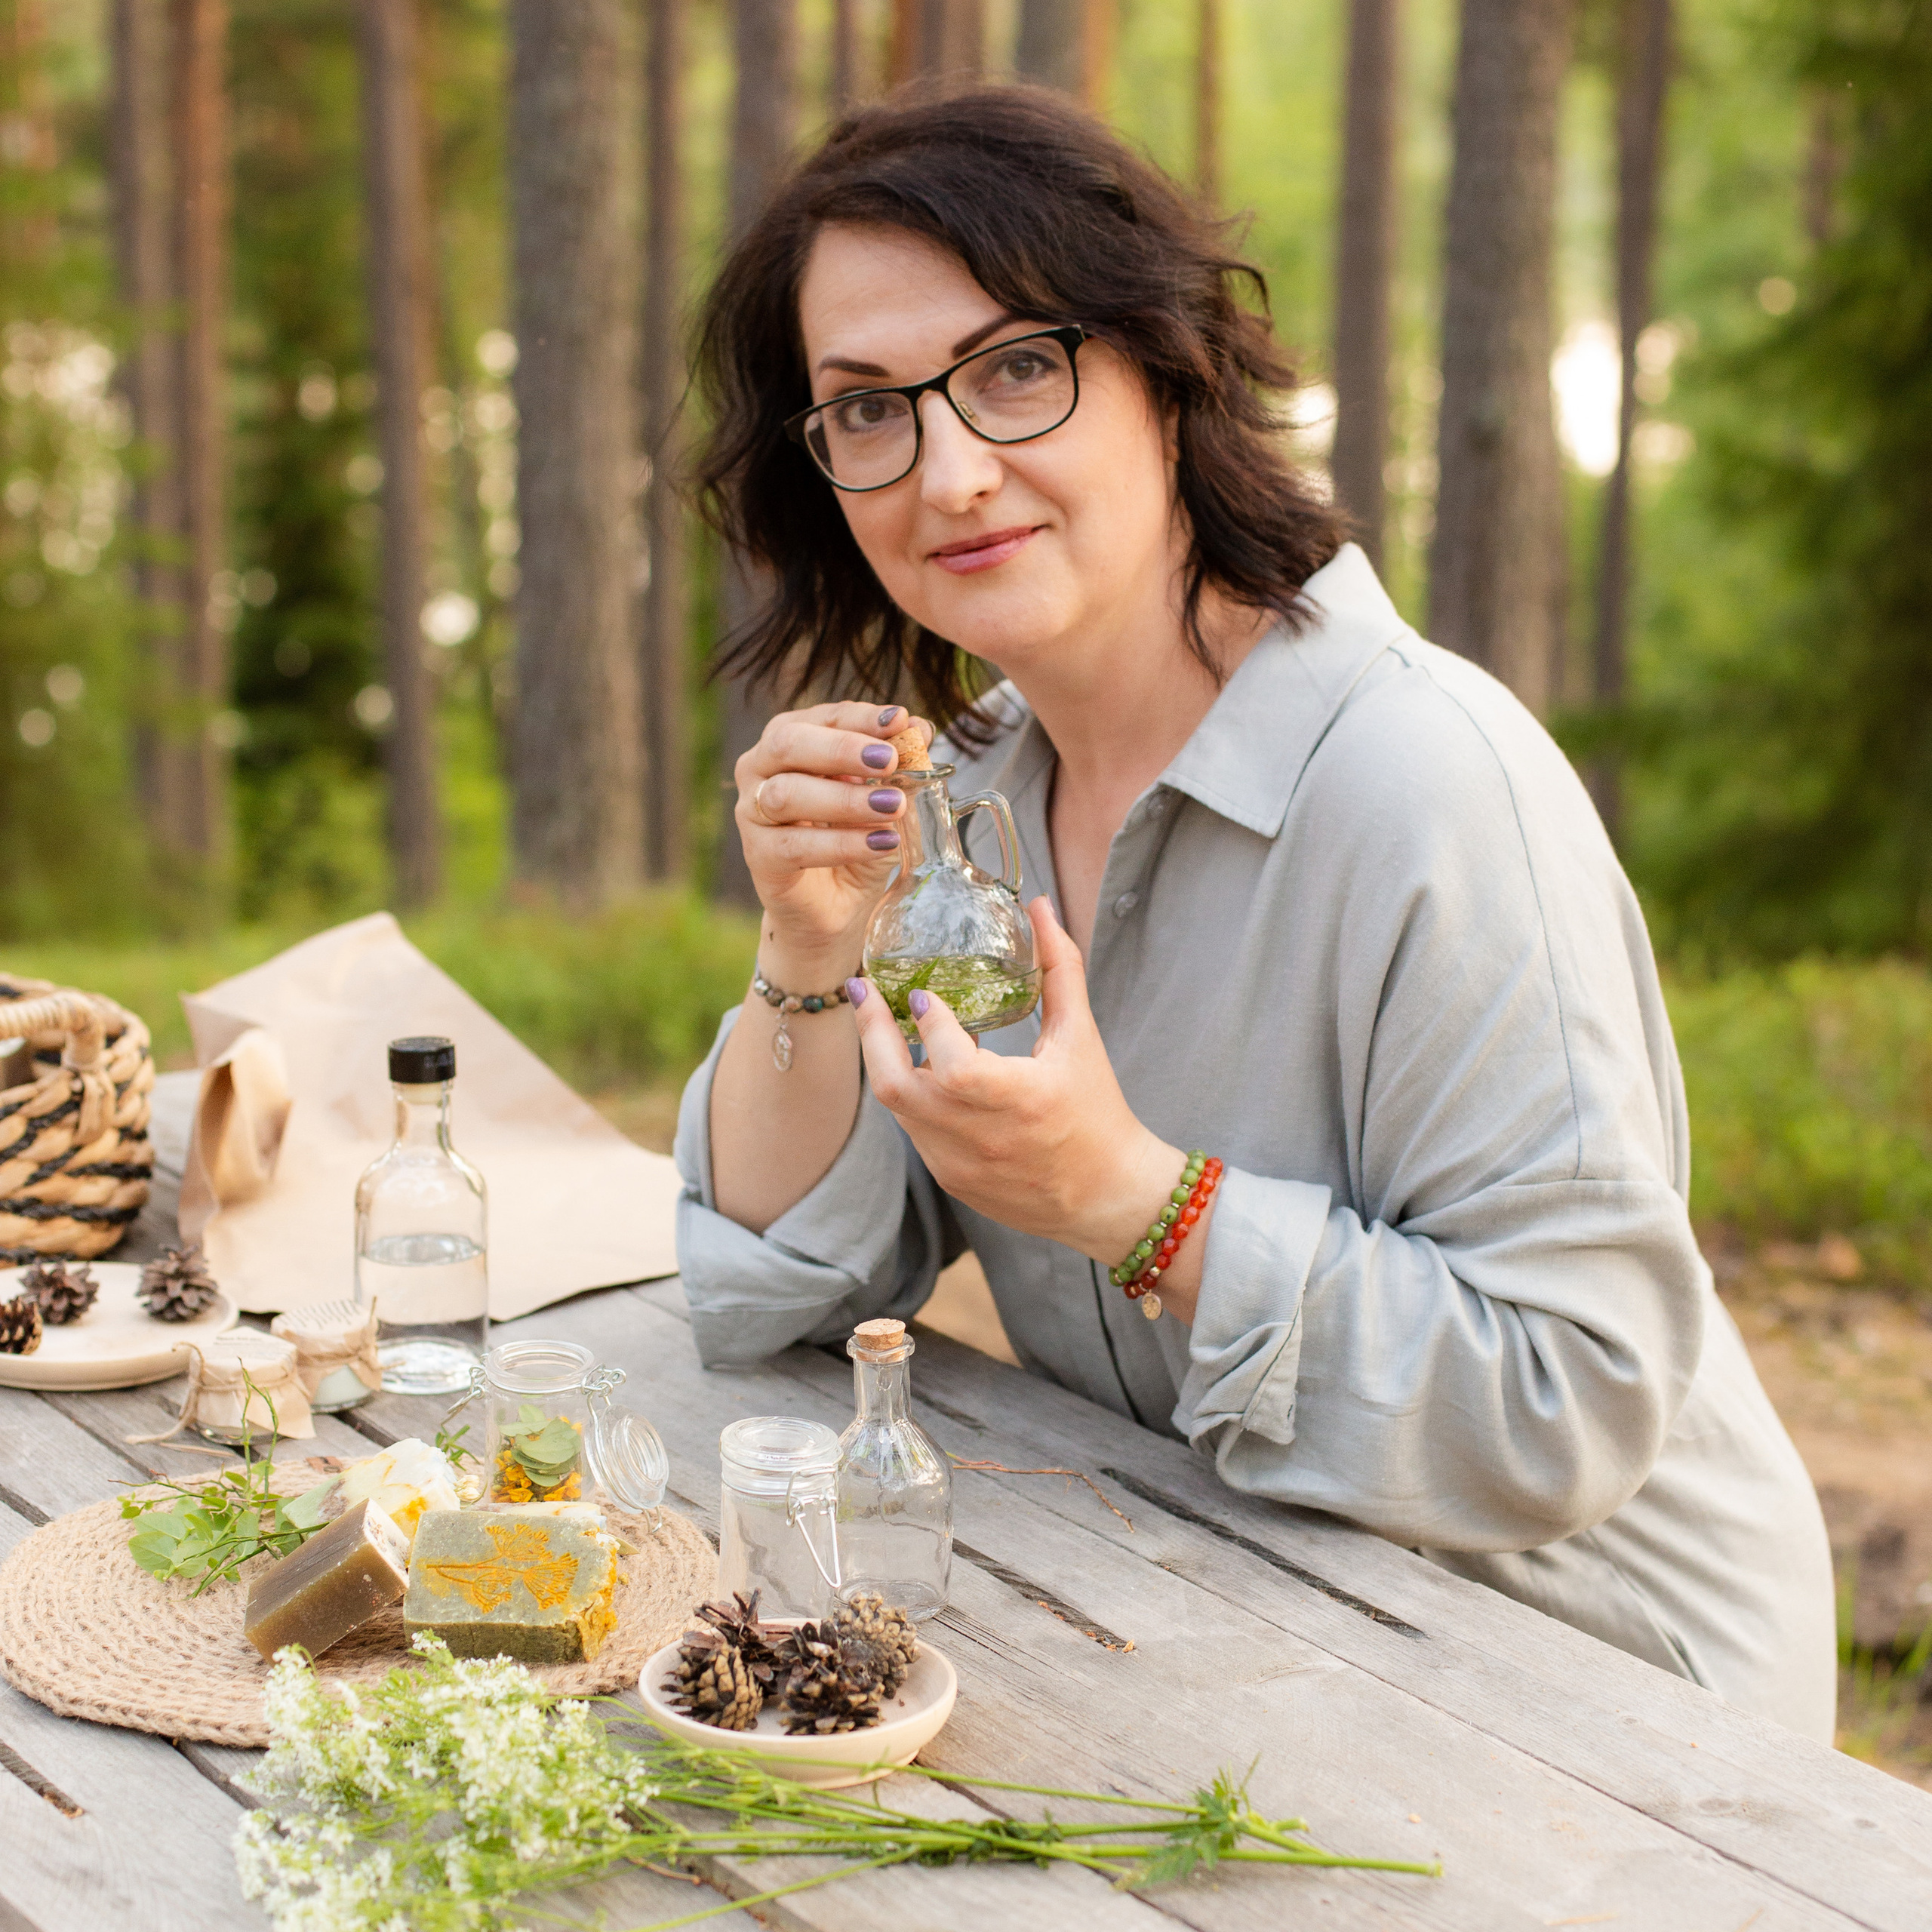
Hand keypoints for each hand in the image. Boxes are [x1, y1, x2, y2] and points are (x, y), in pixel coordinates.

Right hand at [733, 701, 932, 966]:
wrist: (837, 906)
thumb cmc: (857, 839)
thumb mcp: (887, 798)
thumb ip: (901, 765)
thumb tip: (921, 728)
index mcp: (792, 741)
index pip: (823, 717)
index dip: (860, 717)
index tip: (899, 721)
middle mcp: (761, 769)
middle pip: (788, 743)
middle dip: (842, 748)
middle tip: (889, 760)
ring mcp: (752, 812)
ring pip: (786, 794)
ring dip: (845, 798)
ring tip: (892, 806)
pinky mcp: (759, 856)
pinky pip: (794, 845)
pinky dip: (842, 843)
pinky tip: (881, 843)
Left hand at [847, 897, 1213, 1319]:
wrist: (1104, 1195)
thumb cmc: (1097, 1111)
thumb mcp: (1082, 1037)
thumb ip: (1059, 968)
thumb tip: (1041, 907)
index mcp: (1023, 1100)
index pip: (955, 1066)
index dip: (931, 1027)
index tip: (921, 993)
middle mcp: (984, 1137)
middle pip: (898, 1087)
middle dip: (871, 1033)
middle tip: (862, 990)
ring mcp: (961, 1163)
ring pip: (897, 1107)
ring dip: (886, 1060)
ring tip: (884, 1019)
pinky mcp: (950, 1178)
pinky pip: (911, 1128)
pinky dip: (908, 1092)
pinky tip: (918, 1064)